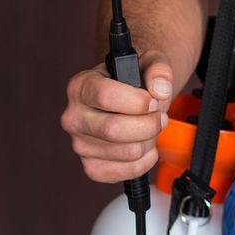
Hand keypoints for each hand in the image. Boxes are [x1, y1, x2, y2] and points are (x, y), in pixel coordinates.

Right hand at [62, 54, 173, 182]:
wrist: (131, 97)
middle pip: (114, 129)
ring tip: (149, 127)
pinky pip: (127, 172)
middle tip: (160, 116)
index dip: (138, 101)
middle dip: (149, 124)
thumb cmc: (135, 78)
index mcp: (81, 86)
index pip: (106, 96)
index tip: (153, 100)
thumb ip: (158, 69)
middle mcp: (74, 117)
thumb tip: (161, 90)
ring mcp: (80, 145)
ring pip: (127, 152)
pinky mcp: (93, 167)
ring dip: (150, 141)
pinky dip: (146, 160)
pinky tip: (145, 144)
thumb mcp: (149, 61)